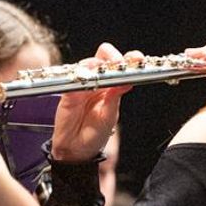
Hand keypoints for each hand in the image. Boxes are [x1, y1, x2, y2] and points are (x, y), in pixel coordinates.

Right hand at [51, 43, 136, 162]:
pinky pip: (73, 78)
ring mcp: (82, 84)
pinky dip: (80, 76)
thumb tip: (127, 81)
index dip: (129, 58)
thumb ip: (115, 98)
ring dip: (96, 65)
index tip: (137, 59)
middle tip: (118, 63)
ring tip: (103, 73)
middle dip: (112, 56)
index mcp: (112, 86)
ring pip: (88, 63)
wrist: (76, 149)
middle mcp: (98, 81)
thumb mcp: (109, 117)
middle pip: (103, 56)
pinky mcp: (68, 91)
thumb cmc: (95, 134)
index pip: (120, 65)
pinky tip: (86, 79)